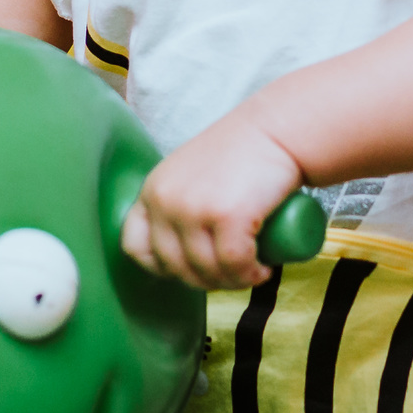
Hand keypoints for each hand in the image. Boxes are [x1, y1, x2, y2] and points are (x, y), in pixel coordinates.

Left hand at [120, 108, 302, 288]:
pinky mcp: (227, 216)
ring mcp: (194, 209)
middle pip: (175, 268)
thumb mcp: (190, 176)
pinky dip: (250, 275)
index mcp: (152, 191)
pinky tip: (261, 270)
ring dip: (232, 282)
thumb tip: (179, 253)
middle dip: (206, 281)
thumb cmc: (241, 154)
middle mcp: (165, 200)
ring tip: (251, 272)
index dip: (164, 268)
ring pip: (206, 271)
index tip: (191, 268)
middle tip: (233, 273)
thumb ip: (176, 202)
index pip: (136, 248)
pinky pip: (234, 265)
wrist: (276, 129)